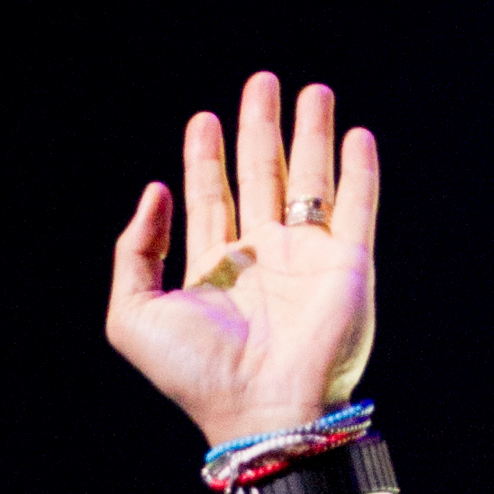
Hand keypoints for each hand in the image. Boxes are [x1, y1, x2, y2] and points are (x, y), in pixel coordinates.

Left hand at [106, 76, 377, 447]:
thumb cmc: (196, 373)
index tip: (202, 120)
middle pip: (262, 177)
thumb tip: (156, 191)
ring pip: (311, 181)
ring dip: (311, 135)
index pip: (211, 199)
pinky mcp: (347, 266)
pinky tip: (355, 137)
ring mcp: (307, 261)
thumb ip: (134, 252)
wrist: (261, 409)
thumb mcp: (133, 316)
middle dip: (260, 129)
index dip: (206, 158)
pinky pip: (357, 207)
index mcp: (216, 271)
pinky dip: (359, 172)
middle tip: (259, 84)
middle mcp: (263, 261)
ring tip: (311, 91)